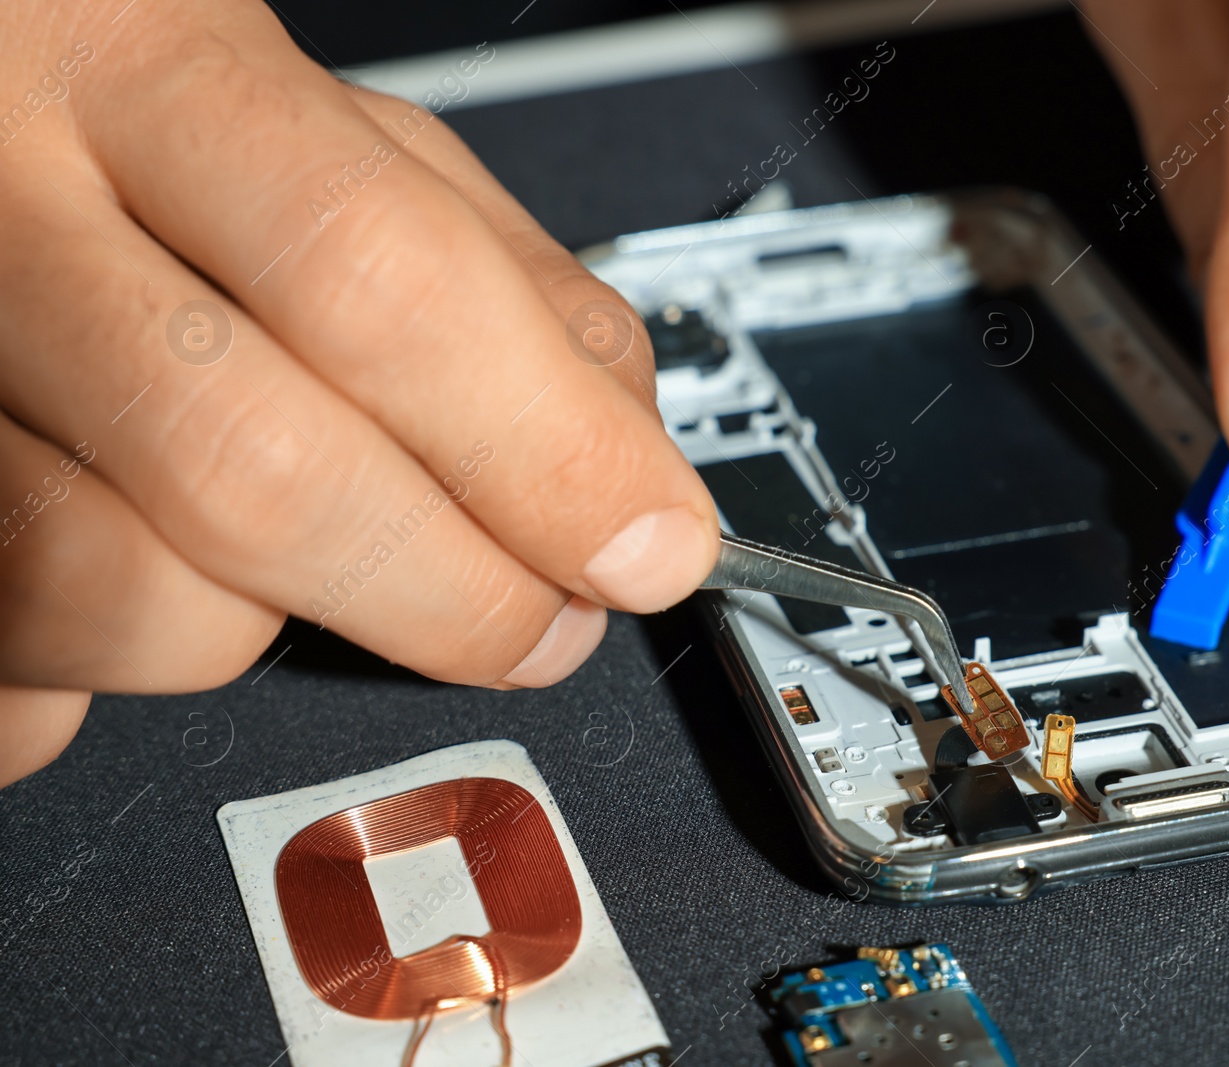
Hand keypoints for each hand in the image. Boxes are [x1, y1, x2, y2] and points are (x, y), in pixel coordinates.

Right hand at [0, 0, 720, 785]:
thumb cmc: (113, 93)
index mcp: (137, 61)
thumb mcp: (327, 124)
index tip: (649, 544)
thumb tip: (626, 464)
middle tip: (539, 619)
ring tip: (288, 546)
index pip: (384, 287)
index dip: (548, 451)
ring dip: (264, 623)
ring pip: (122, 596)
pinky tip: (144, 570)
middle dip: (458, 595)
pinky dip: (107, 677)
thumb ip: (490, 269)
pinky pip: (11, 684)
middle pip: (261, 475)